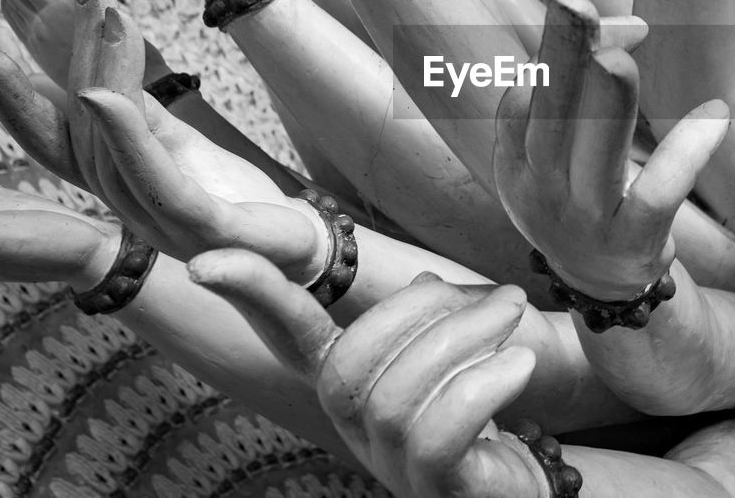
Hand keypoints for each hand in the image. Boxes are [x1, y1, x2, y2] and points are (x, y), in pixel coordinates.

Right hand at [0, 0, 326, 282]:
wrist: (297, 247)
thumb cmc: (233, 195)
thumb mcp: (177, 145)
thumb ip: (135, 116)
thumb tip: (87, 78)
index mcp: (115, 179)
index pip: (51, 133)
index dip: (10, 94)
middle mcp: (124, 203)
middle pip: (65, 138)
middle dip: (16, 88)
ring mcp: (159, 220)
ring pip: (105, 150)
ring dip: (90, 80)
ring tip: (78, 26)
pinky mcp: (201, 226)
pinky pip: (152, 179)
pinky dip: (124, 135)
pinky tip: (101, 97)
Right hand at [191, 253, 545, 497]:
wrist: (526, 491)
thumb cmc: (486, 424)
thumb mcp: (451, 363)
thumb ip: (427, 323)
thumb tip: (422, 283)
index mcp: (352, 389)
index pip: (292, 341)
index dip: (256, 299)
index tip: (208, 260)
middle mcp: (357, 432)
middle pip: (351, 361)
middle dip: (421, 312)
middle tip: (500, 295)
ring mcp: (391, 467)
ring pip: (398, 394)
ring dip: (467, 339)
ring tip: (514, 315)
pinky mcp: (435, 489)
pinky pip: (439, 433)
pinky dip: (483, 386)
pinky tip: (519, 363)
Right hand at [494, 0, 728, 298]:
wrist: (600, 287)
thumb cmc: (581, 200)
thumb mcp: (557, 153)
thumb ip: (578, 94)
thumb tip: (624, 31)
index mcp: (517, 161)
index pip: (530, 93)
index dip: (562, 50)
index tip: (605, 18)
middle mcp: (542, 190)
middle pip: (549, 114)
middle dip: (561, 56)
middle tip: (573, 2)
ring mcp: (585, 221)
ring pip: (595, 152)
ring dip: (608, 102)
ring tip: (621, 56)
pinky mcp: (633, 244)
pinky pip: (658, 193)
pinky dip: (686, 151)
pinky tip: (714, 114)